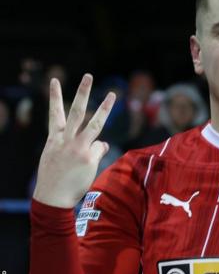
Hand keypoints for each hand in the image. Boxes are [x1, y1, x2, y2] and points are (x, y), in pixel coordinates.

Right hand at [33, 74, 115, 207]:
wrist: (52, 197)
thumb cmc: (55, 177)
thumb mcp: (58, 157)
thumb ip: (77, 146)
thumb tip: (103, 142)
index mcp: (55, 139)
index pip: (55, 113)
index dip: (54, 96)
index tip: (54, 80)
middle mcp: (66, 140)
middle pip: (76, 111)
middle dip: (82, 92)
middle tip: (88, 76)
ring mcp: (78, 148)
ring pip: (94, 123)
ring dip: (104, 108)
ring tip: (112, 94)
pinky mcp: (88, 158)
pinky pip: (100, 149)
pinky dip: (97, 154)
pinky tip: (87, 165)